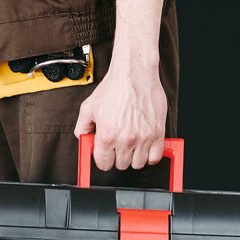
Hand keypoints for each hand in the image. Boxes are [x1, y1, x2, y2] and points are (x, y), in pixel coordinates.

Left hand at [75, 56, 166, 173]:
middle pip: (121, 165)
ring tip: (131, 146)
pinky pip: (155, 157)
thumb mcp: (88, 107)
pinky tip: (145, 148)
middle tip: (117, 146)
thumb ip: (82, 127)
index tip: (106, 155)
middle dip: (117, 157)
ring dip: (133, 157)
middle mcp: (125, 139)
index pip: (103, 164)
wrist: (134, 74)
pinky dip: (150, 156)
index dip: (103, 159)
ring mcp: (143, 138)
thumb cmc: (114, 88)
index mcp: (107, 136)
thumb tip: (83, 140)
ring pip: (138, 164)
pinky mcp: (157, 133)